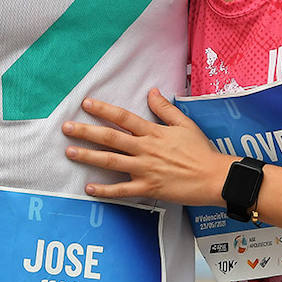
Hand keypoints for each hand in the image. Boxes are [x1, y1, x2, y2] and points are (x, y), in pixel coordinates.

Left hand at [64, 89, 230, 205]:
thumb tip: (151, 91)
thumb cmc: (201, 150)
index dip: (104, 109)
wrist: (214, 178)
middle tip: (66, 127)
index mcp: (154, 132)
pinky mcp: (148, 189)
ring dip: (88, 156)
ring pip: (111, 161)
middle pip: (110, 138)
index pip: (124, 117)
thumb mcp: (185, 124)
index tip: (86, 103)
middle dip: (86, 131)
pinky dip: (105, 190)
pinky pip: (122, 190)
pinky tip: (89, 188)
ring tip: (69, 152)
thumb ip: (165, 108)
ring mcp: (145, 170)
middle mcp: (146, 149)